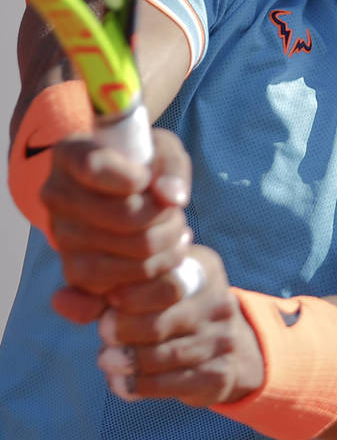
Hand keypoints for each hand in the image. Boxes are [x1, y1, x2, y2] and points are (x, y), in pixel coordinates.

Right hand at [45, 128, 192, 322]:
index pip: (93, 165)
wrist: (126, 195)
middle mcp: (57, 195)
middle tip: (177, 214)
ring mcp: (62, 236)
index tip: (146, 179)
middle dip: (165, 218)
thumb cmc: (145, 164)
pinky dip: (151, 281)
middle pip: (124, 216)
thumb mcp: (162, 150)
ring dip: (164, 250)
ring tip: (178, 235)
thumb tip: (172, 196)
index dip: (129, 177)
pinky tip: (165, 263)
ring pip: (125, 257)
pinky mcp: (74, 272)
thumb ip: (172, 166)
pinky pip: (114, 290)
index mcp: (70, 154)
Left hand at [97, 245, 264, 406]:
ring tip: (107, 361)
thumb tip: (59, 299)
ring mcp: (223, 340)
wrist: (225, 349)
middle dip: (124, 331)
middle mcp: (219, 302)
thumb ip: (102, 293)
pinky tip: (122, 383)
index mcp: (202, 269)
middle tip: (104, 337)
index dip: (129, 295)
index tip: (109, 304)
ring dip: (128, 362)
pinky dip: (140, 386)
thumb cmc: (170, 311)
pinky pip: (172, 384)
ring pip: (164, 355)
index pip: (163, 281)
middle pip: (161, 321)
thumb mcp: (146, 291)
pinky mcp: (218, 375)